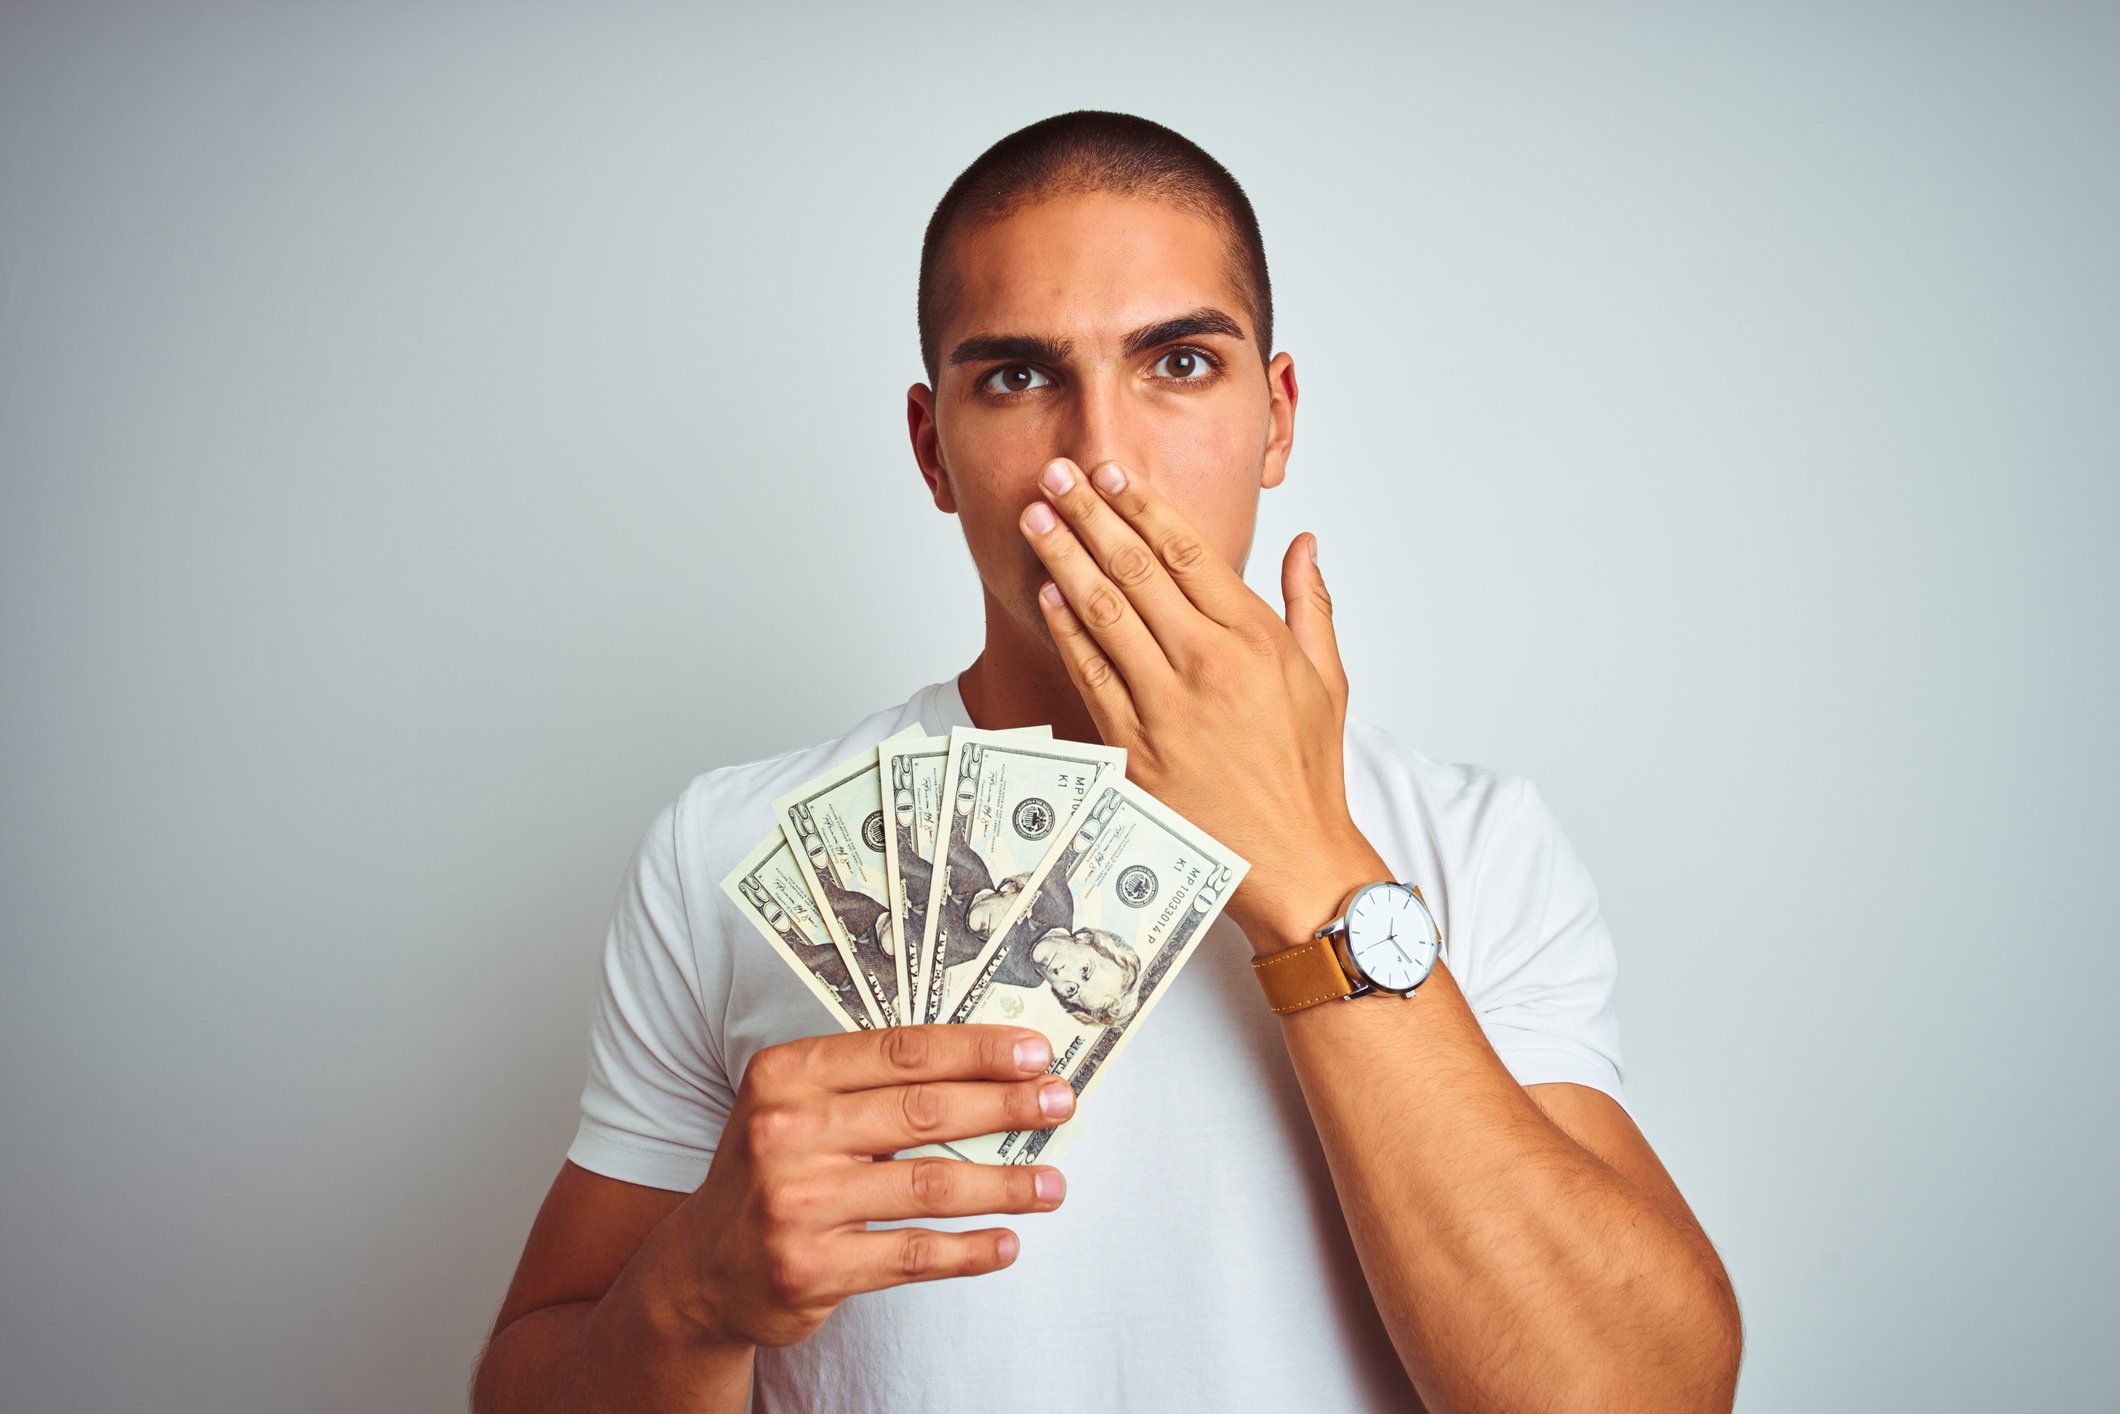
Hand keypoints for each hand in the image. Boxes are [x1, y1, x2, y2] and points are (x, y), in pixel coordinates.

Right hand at [652, 1025, 1073, 1348]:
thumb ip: (870, 1084)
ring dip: (1003, 1184)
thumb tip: (988, 1070)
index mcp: (786, 1075)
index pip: (902, 1051)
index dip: (978, 1050)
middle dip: (1005, 1107)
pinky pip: (910, 1255)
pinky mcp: (809, 1269)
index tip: (1035, 1052)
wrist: (700, 1270)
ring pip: (929, 1187)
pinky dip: (966, 1252)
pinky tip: (1004, 1244)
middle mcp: (784, 1132)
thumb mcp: (795, 1108)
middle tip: (1059, 1104)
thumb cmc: (771, 1173)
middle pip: (924, 1112)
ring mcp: (795, 1203)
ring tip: (1051, 1185)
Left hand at [1019, 457, 1387, 945]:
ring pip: (1104, 613)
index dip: (1143, 506)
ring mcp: (1167, 706)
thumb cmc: (1307, 771)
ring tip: (1037, 518)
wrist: (1295, 860)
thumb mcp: (1328, 679)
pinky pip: (1090, 674)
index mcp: (1256, 639)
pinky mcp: (1135, 747)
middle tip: (1057, 474)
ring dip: (1064, 558)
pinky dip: (1066, 630)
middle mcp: (1209, 664)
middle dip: (1090, 514)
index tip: (1111, 474)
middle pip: (1136, 570)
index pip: (1189, 552)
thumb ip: (1311, 604)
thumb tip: (1305, 542)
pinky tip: (1047, 593)